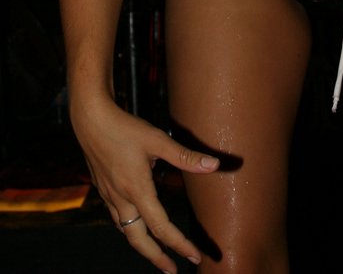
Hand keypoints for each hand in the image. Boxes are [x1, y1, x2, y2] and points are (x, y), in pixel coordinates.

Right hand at [71, 95, 218, 272]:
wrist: (91, 120)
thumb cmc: (125, 128)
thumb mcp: (158, 140)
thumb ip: (185, 156)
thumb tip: (214, 165)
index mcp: (137, 190)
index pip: (162, 227)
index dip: (179, 244)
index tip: (194, 256)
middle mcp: (122, 199)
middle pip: (139, 240)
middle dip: (156, 258)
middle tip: (172, 270)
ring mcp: (109, 196)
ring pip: (126, 231)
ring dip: (142, 245)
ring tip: (156, 253)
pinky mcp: (103, 189)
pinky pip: (118, 217)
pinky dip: (130, 228)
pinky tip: (136, 224)